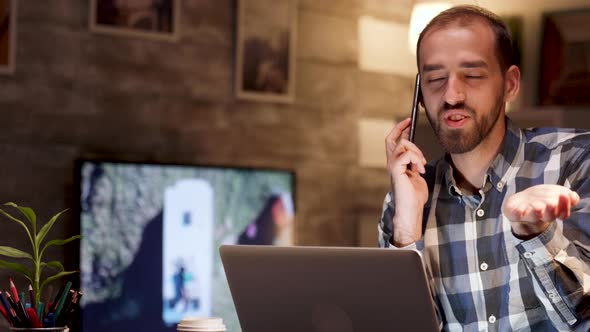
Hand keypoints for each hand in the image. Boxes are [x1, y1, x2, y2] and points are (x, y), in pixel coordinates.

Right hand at [385, 118, 427, 245]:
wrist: (411, 209)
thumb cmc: (414, 196)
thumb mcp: (417, 175)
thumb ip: (414, 163)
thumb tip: (417, 154)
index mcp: (396, 164)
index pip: (394, 142)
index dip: (400, 130)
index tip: (408, 122)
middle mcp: (391, 163)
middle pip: (391, 139)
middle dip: (400, 128)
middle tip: (409, 122)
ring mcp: (392, 166)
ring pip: (402, 145)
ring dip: (416, 152)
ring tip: (421, 164)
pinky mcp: (396, 170)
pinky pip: (406, 155)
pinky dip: (416, 159)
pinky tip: (419, 169)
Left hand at [502, 184, 579, 238]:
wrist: (520, 201)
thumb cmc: (542, 198)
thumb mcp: (556, 194)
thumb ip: (566, 196)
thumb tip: (573, 197)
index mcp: (553, 212)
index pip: (562, 214)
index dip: (565, 206)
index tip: (565, 196)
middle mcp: (541, 216)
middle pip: (549, 216)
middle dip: (551, 210)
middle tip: (552, 203)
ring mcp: (527, 215)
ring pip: (533, 216)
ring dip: (536, 212)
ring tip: (538, 207)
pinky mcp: (514, 214)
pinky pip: (516, 215)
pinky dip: (518, 213)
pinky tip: (518, 211)